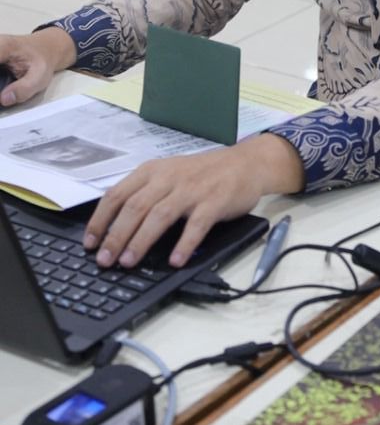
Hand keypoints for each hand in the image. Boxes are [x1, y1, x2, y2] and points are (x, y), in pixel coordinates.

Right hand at [0, 29, 76, 107]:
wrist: (48, 47)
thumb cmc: (44, 59)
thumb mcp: (40, 75)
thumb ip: (24, 88)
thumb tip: (4, 100)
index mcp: (3, 47)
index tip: (2, 92)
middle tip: (6, 92)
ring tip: (8, 89)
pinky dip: (0, 80)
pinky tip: (5, 87)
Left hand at [83, 133, 303, 268]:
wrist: (244, 162)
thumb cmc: (202, 174)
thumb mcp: (168, 175)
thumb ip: (145, 194)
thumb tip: (114, 229)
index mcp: (152, 171)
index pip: (117, 194)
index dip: (100, 220)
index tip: (90, 243)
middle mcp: (169, 178)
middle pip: (135, 207)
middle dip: (116, 236)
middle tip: (105, 261)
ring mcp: (192, 189)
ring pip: (160, 215)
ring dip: (141, 241)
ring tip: (129, 262)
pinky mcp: (214, 201)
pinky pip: (197, 224)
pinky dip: (184, 243)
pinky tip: (175, 260)